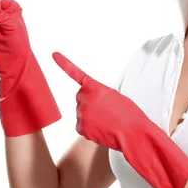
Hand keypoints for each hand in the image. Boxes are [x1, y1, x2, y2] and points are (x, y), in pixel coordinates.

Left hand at [52, 51, 187, 187]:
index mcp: (95, 87)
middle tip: (105, 109)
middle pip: (81, 97)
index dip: (64, 63)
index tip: (54, 55)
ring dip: (91, 115)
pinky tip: (102, 129)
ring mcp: (81, 114)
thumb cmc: (129, 114)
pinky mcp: (81, 128)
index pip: (75, 73)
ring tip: (107, 120)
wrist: (133, 133)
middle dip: (89, 101)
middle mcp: (85, 99)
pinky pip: (81, 126)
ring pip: (81, 112)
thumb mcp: (116, 96)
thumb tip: (93, 101)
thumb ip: (100, 94)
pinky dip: (89, 128)